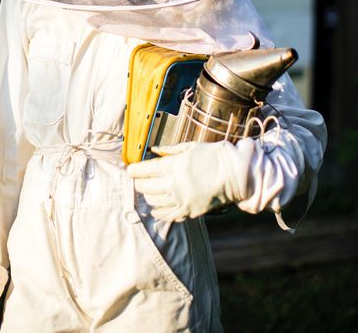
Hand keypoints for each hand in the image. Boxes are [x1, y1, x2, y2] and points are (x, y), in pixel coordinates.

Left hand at [127, 139, 253, 221]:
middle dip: (138, 183)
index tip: (130, 170)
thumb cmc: (212, 156)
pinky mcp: (188, 211)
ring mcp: (180, 200)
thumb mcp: (189, 147)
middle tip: (138, 180)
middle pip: (145, 187)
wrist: (234, 174)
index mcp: (172, 166)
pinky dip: (158, 212)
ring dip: (148, 196)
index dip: (133, 171)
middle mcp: (173, 184)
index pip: (143, 171)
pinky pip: (166, 216)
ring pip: (153, 201)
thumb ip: (170, 150)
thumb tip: (154, 151)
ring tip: (149, 191)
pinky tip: (156, 207)